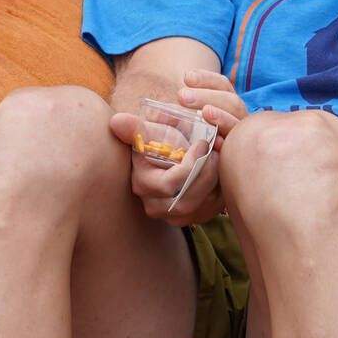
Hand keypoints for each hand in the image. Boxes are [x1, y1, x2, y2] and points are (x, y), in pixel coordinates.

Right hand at [105, 72, 244, 227]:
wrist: (176, 150)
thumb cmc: (162, 137)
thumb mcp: (150, 130)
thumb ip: (135, 128)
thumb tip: (116, 122)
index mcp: (143, 184)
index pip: (168, 185)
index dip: (188, 166)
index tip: (202, 144)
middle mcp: (156, 206)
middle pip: (187, 201)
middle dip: (206, 174)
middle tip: (216, 150)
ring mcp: (176, 215)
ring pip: (203, 206)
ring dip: (216, 179)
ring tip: (219, 157)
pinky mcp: (196, 216)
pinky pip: (214, 207)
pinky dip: (221, 188)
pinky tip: (221, 169)